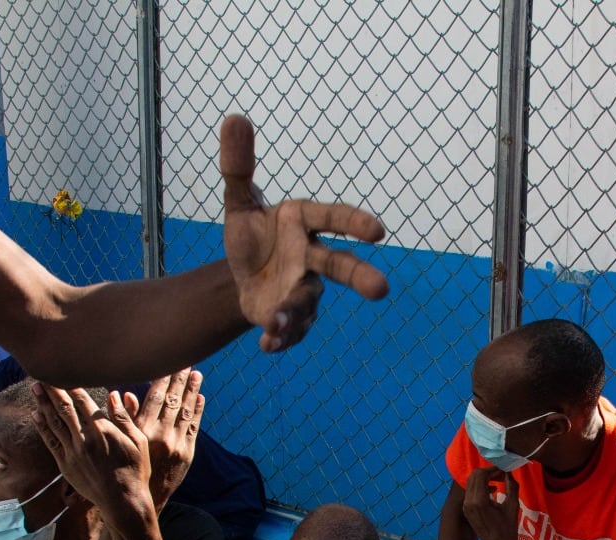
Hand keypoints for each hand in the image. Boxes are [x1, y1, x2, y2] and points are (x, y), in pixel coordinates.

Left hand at [32, 384, 151, 526]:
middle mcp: (85, 439)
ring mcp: (73, 452)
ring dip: (43, 404)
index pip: (83, 401)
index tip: (62, 373)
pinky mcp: (66, 465)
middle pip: (64, 408)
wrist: (123, 501)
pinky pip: (50, 442)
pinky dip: (42, 427)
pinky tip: (36, 415)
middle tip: (40, 374)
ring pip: (54, 423)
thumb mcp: (139, 441)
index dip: (71, 385)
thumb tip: (114, 395)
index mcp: (104, 430)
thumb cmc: (135, 470)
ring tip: (35, 389)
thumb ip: (124, 417)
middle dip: (52, 390)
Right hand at [131, 368, 203, 503]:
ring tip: (196, 374)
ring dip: (192, 392)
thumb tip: (123, 393)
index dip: (163, 379)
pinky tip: (200, 398)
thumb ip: (125, 418)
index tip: (169, 364)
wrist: (144, 497)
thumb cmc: (128, 467)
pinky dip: (197, 411)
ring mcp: (177, 444)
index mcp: (143, 430)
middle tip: (187, 361)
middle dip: (180, 380)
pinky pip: (194, 428)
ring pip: (186, 412)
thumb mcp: (123, 442)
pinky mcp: (187, 453)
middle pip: (173, 401)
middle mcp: (161, 435)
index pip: (155, 398)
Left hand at [219, 115, 389, 352]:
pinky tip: (267, 346)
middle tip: (382, 290)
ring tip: (277, 323)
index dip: (353, 223)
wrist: (240, 275)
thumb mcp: (238, 202)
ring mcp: (304, 290)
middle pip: (341, 266)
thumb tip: (233, 118)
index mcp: (302, 223)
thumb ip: (238, 166)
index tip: (378, 231)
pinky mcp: (290, 318)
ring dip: (296, 313)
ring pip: (308, 302)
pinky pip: (290, 330)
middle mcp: (311, 258)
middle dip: (361, 277)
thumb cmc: (252, 234)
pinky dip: (280, 338)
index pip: (332, 218)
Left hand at [461, 467, 522, 539]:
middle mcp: (468, 502)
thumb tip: (509, 472)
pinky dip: (480, 487)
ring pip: (471, 482)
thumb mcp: (513, 505)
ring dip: (484, 479)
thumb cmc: (508, 528)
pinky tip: (493, 490)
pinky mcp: (466, 510)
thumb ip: (511, 485)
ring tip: (499, 481)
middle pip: (474, 476)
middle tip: (502, 475)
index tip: (504, 470)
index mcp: (479, 501)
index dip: (493, 469)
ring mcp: (465, 506)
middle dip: (488, 472)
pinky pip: (470, 491)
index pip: (481, 474)